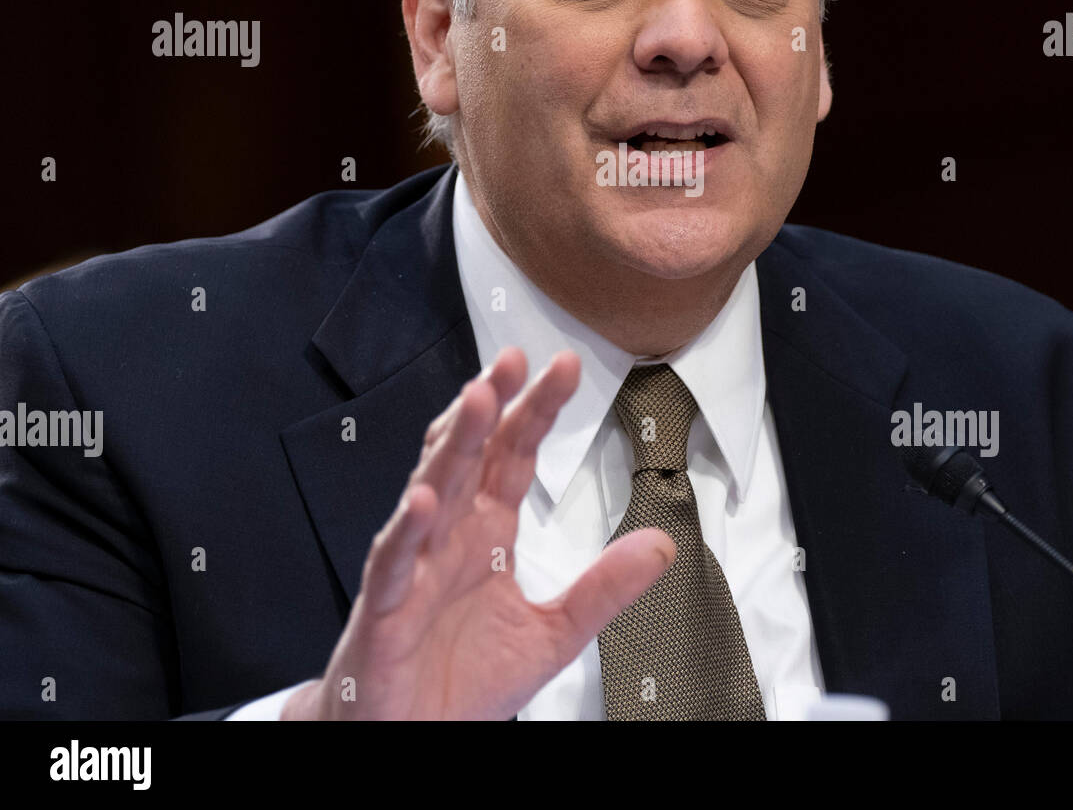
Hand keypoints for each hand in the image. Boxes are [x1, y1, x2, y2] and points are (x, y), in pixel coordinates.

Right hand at [281, 347, 673, 718]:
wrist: (412, 738)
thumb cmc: (465, 680)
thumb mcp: (555, 632)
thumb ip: (605, 588)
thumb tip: (662, 545)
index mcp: (487, 533)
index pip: (514, 456)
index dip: (537, 411)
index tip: (565, 368)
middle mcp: (450, 536)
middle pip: (471, 455)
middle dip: (492, 404)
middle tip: (515, 360)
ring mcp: (414, 566)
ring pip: (431, 490)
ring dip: (453, 445)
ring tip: (478, 400)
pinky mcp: (384, 608)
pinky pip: (393, 562)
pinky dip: (406, 531)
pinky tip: (424, 501)